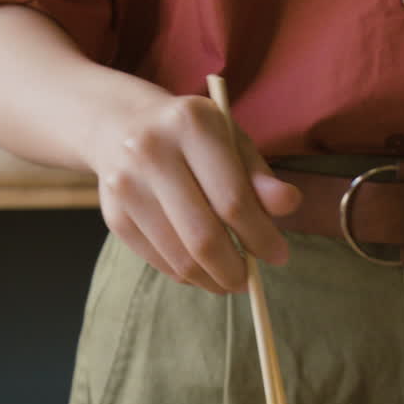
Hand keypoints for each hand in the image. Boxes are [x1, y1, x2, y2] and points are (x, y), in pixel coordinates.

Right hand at [92, 94, 301, 293]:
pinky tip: (202, 268)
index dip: (260, 236)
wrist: (120, 124)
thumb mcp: (230, 140)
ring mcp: (126, 186)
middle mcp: (152, 152)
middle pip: (203, 236)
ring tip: (230, 279)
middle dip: (234, 269)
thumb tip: (289, 205)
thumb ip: (259, 174)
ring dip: (211, 279)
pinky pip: (158, 261)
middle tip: (250, 279)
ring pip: (179, 257)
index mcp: (191, 125)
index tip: (279, 256)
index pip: (233, 200)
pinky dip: (186, 273)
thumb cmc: (190, 136)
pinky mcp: (114, 214)